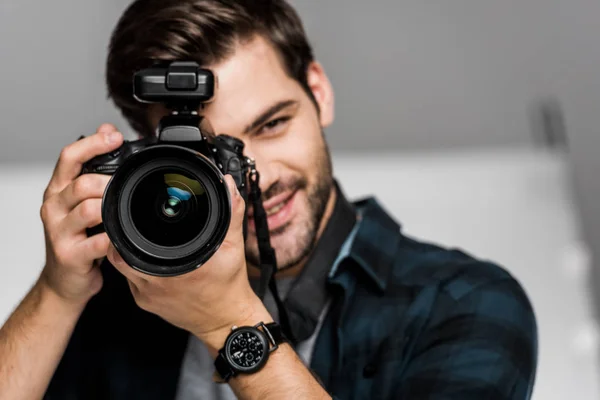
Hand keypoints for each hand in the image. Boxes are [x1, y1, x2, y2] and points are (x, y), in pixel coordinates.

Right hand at [38, 124, 123, 306]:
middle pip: (81, 183)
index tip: (114, 137)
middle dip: (109, 182)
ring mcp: (59, 231)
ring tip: (123, 210)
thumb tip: (107, 131)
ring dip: (111, 208)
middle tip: (125, 186)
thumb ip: (93, 167)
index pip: (69, 157)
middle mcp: (54, 207)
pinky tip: (121, 237)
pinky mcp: (70, 254)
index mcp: (59, 189)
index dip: (92, 144)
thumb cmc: (76, 235)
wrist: (64, 278)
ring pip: (89, 210)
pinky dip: (114, 238)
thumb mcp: (80, 199)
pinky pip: (97, 243)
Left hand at [106, 175, 270, 344]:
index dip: (125, 222)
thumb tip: (228, 187)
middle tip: (128, 219)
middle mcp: (155, 282)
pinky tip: (148, 257)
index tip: (128, 210)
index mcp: (174, 266)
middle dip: (121, 234)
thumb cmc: (229, 287)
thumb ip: (231, 213)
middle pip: (118, 252)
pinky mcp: (146, 303)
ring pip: (121, 266)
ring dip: (125, 250)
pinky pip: (130, 280)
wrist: (226, 321)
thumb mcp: (234, 247)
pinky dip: (134, 265)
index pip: (132, 240)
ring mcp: (147, 295)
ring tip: (136, 236)